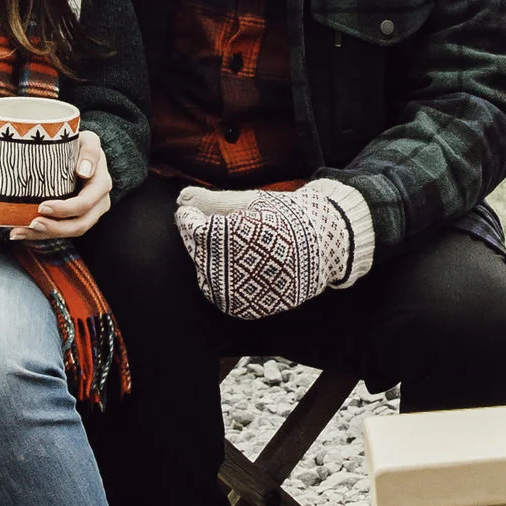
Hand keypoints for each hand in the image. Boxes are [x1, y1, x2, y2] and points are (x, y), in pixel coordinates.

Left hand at [21, 127, 112, 244]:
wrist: (79, 152)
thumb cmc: (81, 144)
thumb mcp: (88, 140)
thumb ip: (90, 150)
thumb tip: (84, 172)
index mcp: (101, 184)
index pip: (85, 203)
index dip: (65, 210)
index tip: (42, 207)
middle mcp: (98, 203)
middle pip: (79, 225)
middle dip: (54, 228)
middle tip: (32, 223)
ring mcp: (87, 213)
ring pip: (68, 231)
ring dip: (44, 234)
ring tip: (20, 231)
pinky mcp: (74, 218)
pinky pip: (59, 230)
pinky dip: (39, 234)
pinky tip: (20, 231)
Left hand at [173, 177, 372, 318]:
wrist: (324, 244)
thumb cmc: (286, 217)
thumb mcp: (251, 202)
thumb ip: (213, 201)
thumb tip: (181, 199)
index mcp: (238, 235)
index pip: (195, 231)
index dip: (188, 220)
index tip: (188, 214)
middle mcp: (239, 267)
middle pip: (199, 255)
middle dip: (198, 242)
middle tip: (208, 230)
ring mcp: (245, 290)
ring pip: (207, 279)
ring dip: (207, 263)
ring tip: (225, 249)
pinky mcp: (251, 307)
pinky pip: (223, 298)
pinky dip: (221, 283)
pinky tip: (231, 268)